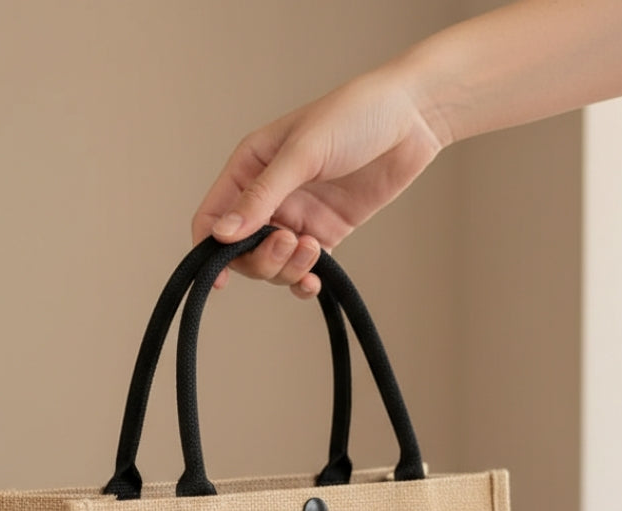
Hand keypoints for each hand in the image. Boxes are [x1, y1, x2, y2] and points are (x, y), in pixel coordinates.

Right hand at [192, 64, 444, 297]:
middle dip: (259, 258)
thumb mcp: (302, 153)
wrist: (412, 118)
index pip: (213, 216)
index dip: (209, 248)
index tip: (222, 275)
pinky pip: (303, 270)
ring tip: (313, 248)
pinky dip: (303, 281)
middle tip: (288, 242)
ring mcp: (298, 216)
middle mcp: (269, 195)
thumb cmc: (354, 116)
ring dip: (286, 268)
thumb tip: (221, 235)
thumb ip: (262, 197)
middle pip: (241, 249)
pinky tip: (314, 282)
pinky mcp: (326, 233)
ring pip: (272, 263)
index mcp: (250, 166)